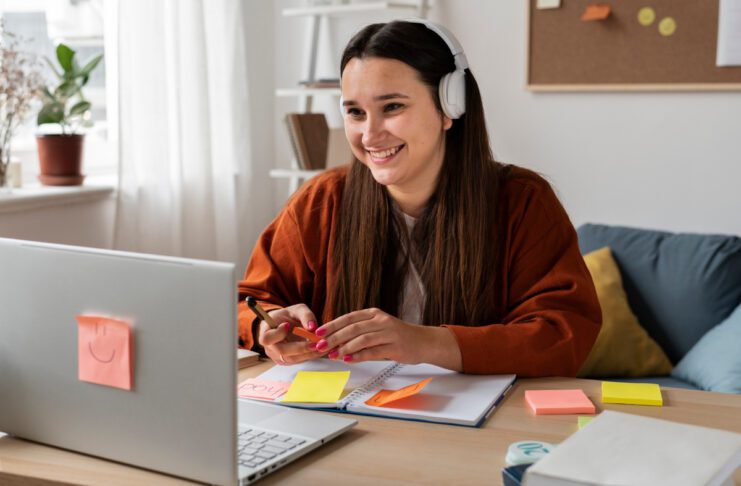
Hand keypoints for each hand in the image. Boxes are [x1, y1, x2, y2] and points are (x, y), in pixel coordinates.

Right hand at [258, 304, 323, 364]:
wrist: (285, 324)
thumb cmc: (289, 316)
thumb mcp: (298, 309)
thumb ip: (305, 315)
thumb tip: (312, 327)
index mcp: (266, 331)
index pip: (266, 338)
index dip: (277, 334)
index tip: (287, 325)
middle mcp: (269, 346)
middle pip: (282, 351)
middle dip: (300, 347)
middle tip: (315, 343)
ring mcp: (276, 356)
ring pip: (291, 359)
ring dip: (307, 354)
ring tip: (321, 347)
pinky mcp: (286, 361)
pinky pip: (297, 361)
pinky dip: (309, 356)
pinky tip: (319, 351)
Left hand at [315, 308, 431, 364]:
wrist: (424, 342)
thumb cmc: (398, 336)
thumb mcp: (379, 327)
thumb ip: (360, 331)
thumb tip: (336, 341)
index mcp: (374, 313)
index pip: (349, 317)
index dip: (332, 325)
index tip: (318, 333)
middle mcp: (381, 321)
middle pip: (353, 328)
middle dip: (334, 337)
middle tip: (321, 346)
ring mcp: (389, 333)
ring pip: (362, 339)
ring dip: (344, 348)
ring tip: (332, 355)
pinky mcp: (395, 347)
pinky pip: (373, 352)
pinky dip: (358, 356)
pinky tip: (348, 360)